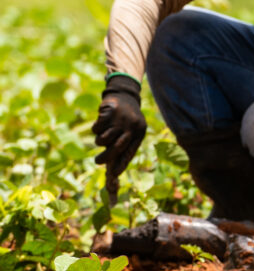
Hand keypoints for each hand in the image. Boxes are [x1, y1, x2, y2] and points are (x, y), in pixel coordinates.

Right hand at [92, 75, 146, 190]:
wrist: (125, 95)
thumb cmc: (127, 119)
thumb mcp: (131, 131)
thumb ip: (123, 146)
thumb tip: (113, 169)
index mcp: (140, 132)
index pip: (130, 151)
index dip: (122, 164)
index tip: (114, 174)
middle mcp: (132, 126)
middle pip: (116, 148)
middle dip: (105, 158)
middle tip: (98, 162)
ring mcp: (120, 119)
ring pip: (103, 139)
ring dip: (99, 140)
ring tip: (103, 135)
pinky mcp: (109, 111)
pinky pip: (97, 128)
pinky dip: (96, 128)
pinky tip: (102, 122)